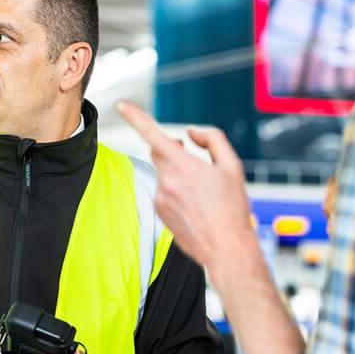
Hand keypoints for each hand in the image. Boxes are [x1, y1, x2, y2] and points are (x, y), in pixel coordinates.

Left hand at [116, 101, 259, 281]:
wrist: (226, 248)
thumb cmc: (232, 208)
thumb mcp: (232, 167)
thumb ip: (213, 140)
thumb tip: (191, 133)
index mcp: (183, 166)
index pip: (152, 135)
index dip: (135, 117)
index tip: (122, 105)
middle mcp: (166, 181)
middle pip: (159, 151)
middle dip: (171, 148)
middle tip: (189, 153)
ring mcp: (160, 197)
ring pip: (163, 172)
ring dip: (177, 173)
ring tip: (203, 192)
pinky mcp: (158, 210)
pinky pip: (163, 190)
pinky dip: (176, 190)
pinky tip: (195, 204)